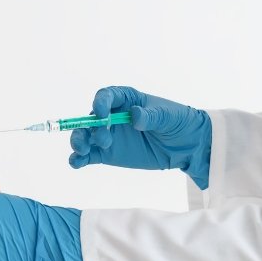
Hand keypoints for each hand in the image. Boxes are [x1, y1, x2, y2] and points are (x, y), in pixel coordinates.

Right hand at [68, 85, 211, 188]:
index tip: (103, 114)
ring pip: (85, 136)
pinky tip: (76, 163)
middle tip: (102, 140)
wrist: (185, 144)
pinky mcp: (108, 154)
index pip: (106, 96)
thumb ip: (150, 116)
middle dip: (88, 127)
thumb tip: (135, 116)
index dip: (101, 103)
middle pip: (90, 118)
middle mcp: (111, 115)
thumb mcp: (167, 116)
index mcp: (125, 99)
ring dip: (79, 141)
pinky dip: (79, 159)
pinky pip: (89, 156)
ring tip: (82, 151)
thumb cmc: (176, 121)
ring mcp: (108, 135)